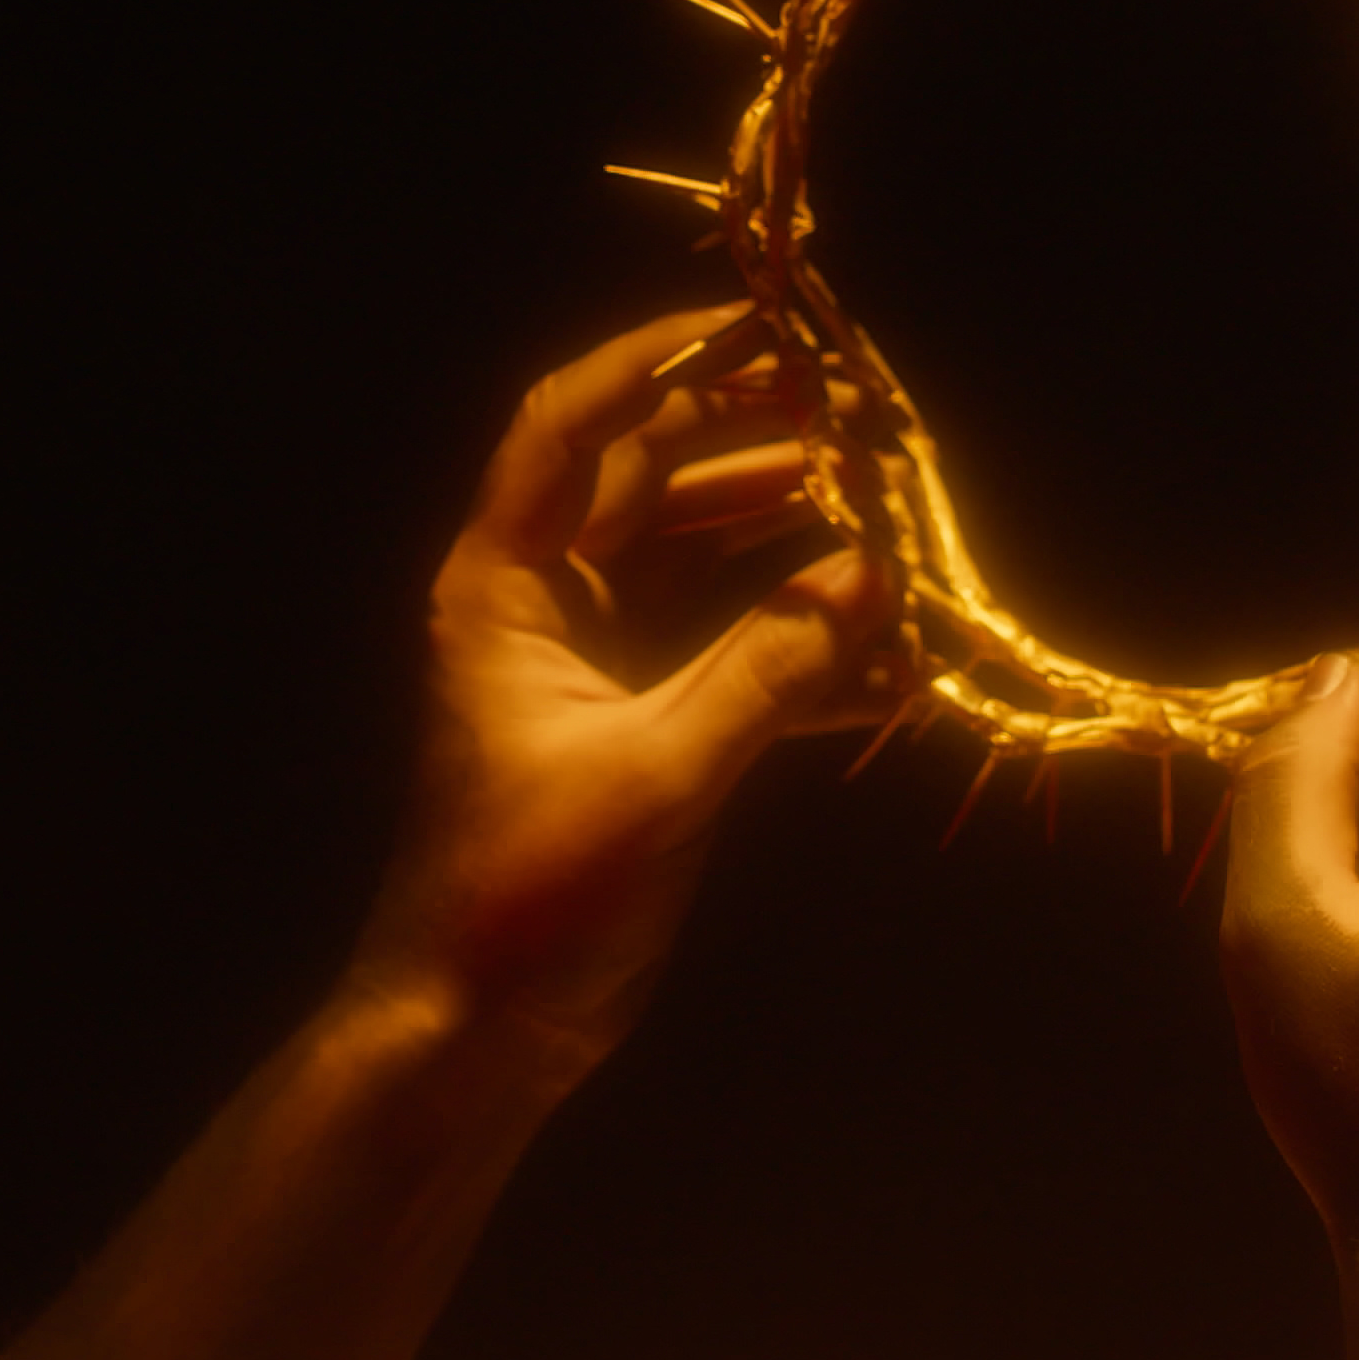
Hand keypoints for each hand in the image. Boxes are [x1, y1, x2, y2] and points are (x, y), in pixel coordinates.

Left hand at [354, 303, 900, 1075]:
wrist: (472, 1030)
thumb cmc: (524, 892)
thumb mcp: (658, 774)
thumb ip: (769, 669)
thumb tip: (878, 577)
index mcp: (504, 587)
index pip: (567, 426)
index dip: (653, 363)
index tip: (756, 330)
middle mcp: (541, 606)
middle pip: (645, 477)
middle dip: (746, 435)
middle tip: (854, 409)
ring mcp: (589, 667)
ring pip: (694, 560)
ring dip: (783, 531)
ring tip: (882, 505)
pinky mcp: (635, 731)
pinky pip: (725, 652)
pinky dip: (798, 645)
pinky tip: (886, 649)